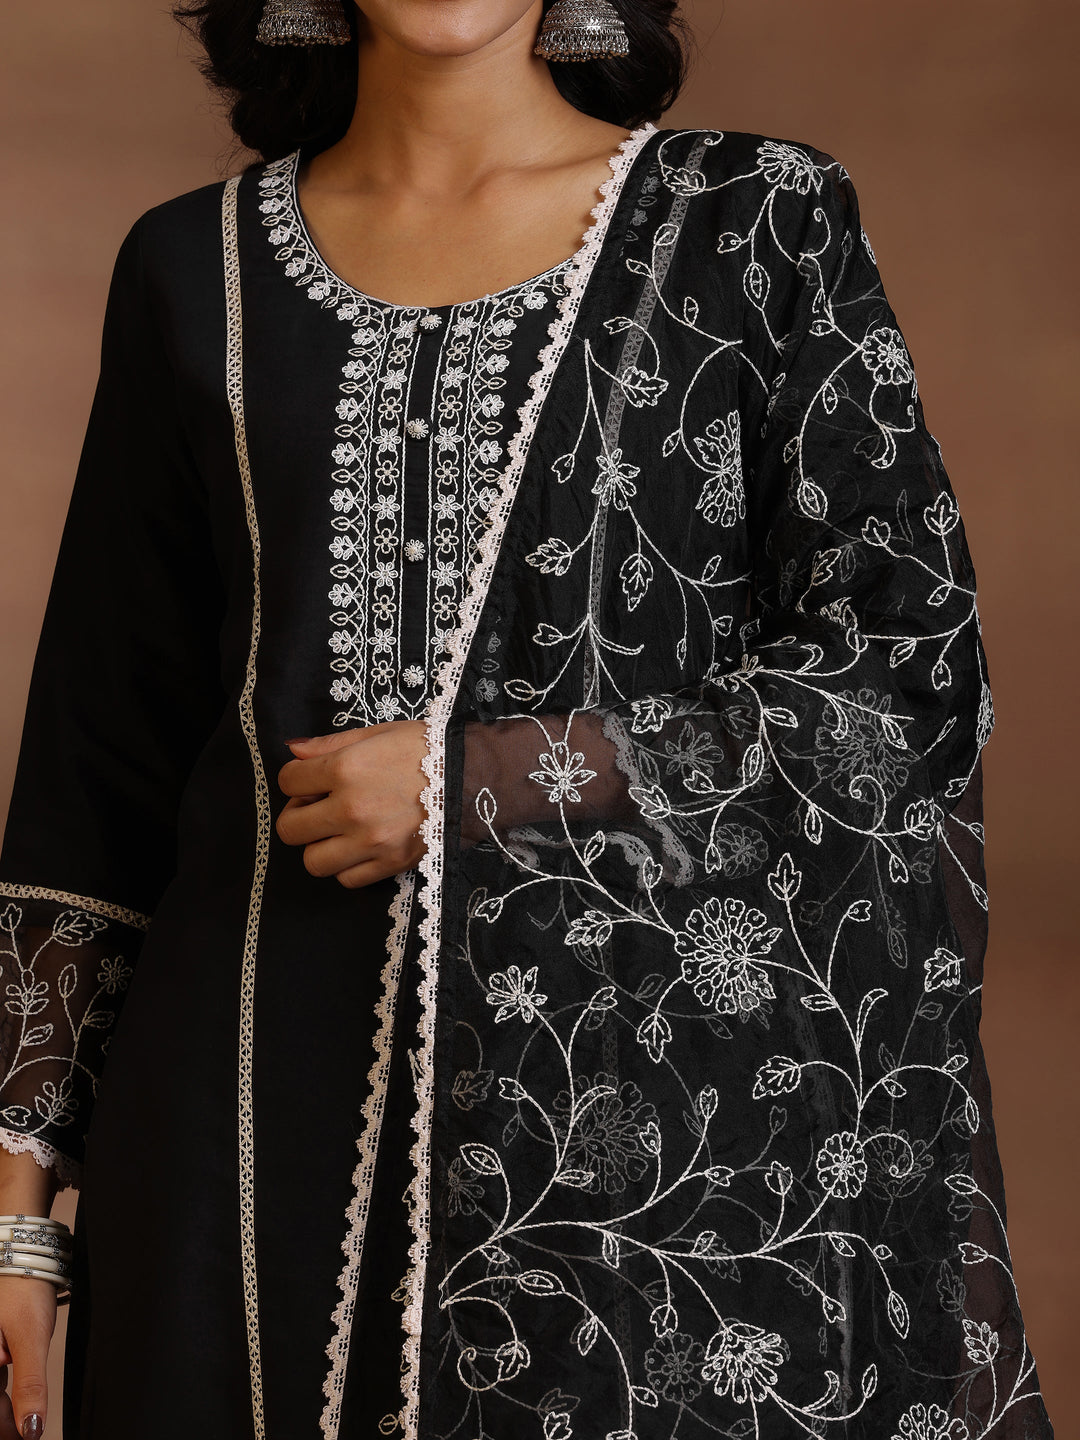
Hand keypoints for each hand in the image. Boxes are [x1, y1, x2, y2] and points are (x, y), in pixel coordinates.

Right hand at [0, 1278, 56, 1438]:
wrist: (28, 1260)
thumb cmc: (26, 1291)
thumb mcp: (31, 1337)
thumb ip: (30, 1384)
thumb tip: (30, 1429)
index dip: (6, 1428)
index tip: (27, 1437)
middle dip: (6, 1421)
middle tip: (29, 1431)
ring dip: (6, 1412)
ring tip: (26, 1425)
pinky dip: (5, 1396)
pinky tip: (17, 1404)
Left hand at [275, 722, 428, 887]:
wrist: (475, 776)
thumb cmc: (428, 748)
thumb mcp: (379, 733)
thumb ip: (331, 743)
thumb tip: (293, 749)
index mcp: (346, 769)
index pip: (287, 780)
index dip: (295, 778)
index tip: (311, 779)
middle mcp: (352, 808)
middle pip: (290, 828)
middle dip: (298, 815)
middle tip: (319, 807)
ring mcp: (371, 841)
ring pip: (313, 862)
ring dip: (319, 847)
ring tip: (338, 832)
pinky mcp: (391, 864)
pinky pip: (347, 880)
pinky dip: (347, 867)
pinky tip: (360, 848)